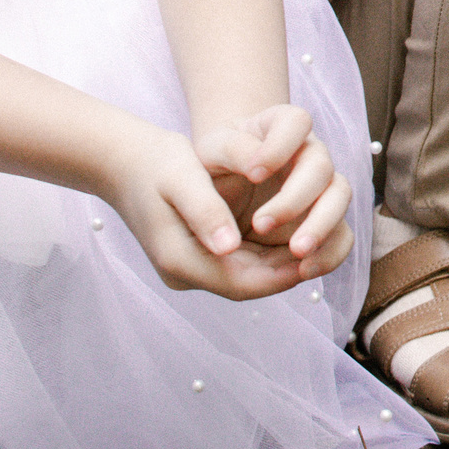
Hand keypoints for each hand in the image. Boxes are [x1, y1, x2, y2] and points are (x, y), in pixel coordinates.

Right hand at [103, 124, 329, 299]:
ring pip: (247, 277)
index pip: (238, 282)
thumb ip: (205, 212)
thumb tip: (227, 246)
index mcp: (177, 260)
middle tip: (323, 256)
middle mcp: (185, 272)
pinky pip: (242, 264)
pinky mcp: (202, 254)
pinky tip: (292, 240)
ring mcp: (193, 266)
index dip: (280, 276)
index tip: (313, 260)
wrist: (125, 163)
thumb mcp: (180, 178)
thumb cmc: (155, 164)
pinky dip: (268, 257)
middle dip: (286, 273)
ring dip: (280, 267)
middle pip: (246, 284)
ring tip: (314, 249)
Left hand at [197, 104, 354, 282]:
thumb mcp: (210, 153)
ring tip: (295, 252)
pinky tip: (302, 270)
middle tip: (261, 224)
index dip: (281, 145)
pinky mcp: (323, 223)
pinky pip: (342, 236)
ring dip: (321, 226)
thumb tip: (255, 173)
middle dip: (295, 197)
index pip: (297, 121)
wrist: (218, 195)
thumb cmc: (213, 166)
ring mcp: (322, 189)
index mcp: (281, 127)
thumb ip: (230, 153)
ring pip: (340, 199)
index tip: (253, 173)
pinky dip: (330, 253)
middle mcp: (309, 155)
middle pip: (322, 166)